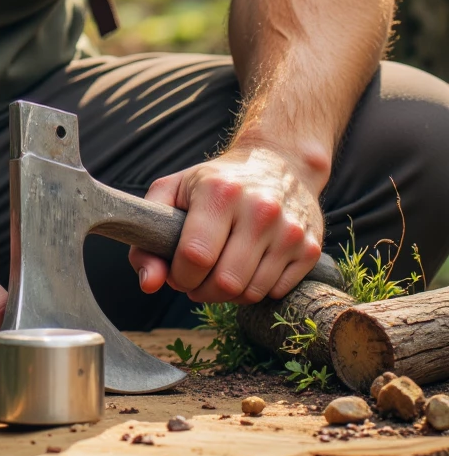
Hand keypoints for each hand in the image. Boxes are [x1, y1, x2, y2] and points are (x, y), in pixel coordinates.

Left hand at [128, 143, 325, 303]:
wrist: (279, 161)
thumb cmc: (217, 181)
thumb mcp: (174, 191)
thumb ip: (148, 237)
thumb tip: (149, 284)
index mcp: (220, 192)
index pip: (195, 256)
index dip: (179, 275)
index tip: (179, 270)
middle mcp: (260, 209)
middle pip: (224, 282)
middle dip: (202, 290)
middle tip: (198, 278)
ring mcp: (288, 230)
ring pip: (250, 293)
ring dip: (229, 294)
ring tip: (221, 270)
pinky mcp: (308, 248)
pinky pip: (276, 293)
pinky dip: (257, 290)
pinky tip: (249, 267)